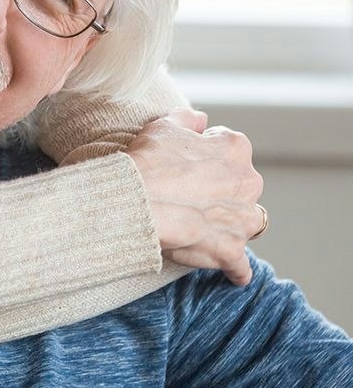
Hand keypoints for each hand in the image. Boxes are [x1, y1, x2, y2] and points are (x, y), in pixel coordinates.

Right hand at [126, 108, 264, 286]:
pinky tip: (227, 268)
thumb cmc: (149, 160)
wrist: (138, 200)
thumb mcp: (164, 126)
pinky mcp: (231, 250)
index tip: (188, 163)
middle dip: (224, 190)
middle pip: (243, 186)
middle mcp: (248, 183)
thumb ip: (187, 119)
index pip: (230, 148)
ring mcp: (242, 219)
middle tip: (191, 194)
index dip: (207, 155)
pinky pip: (241, 266)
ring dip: (235, 225)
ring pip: (249, 223)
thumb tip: (201, 119)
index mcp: (235, 149)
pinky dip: (235, 267)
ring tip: (208, 227)